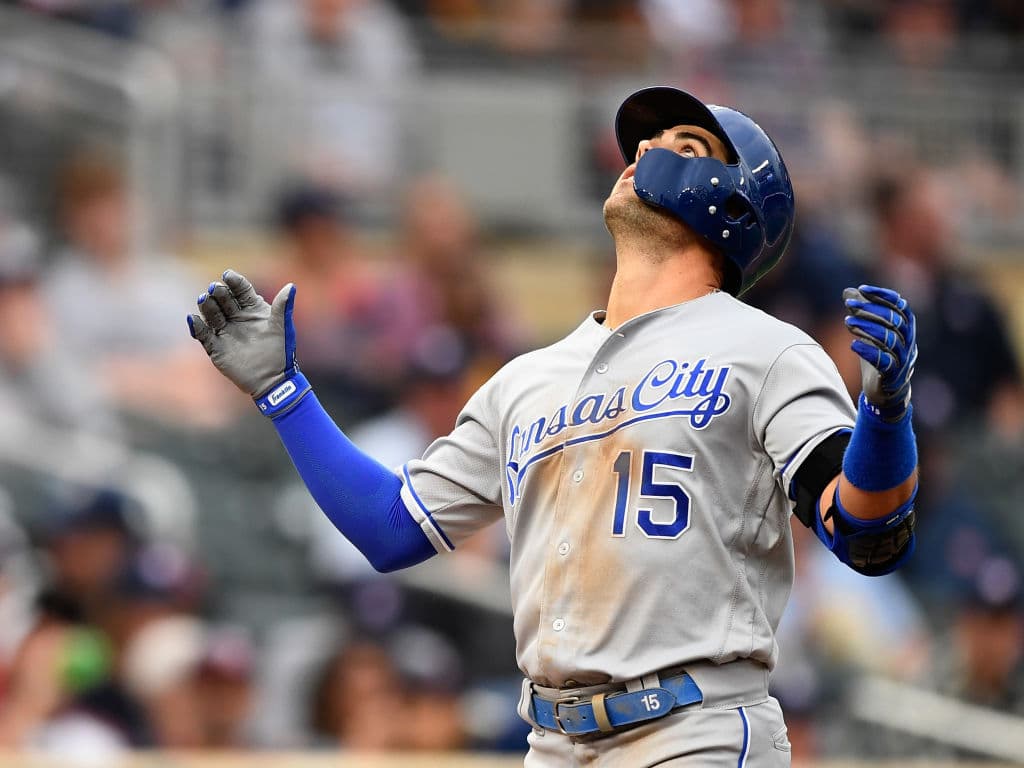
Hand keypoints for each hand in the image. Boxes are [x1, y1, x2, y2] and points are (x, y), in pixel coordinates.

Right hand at [187, 269, 295, 398]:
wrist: (273, 380)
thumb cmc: (280, 352)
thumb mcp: (282, 327)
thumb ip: (283, 307)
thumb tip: (292, 286)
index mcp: (252, 309)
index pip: (241, 290)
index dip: (234, 282)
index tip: (227, 275)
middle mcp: (236, 317)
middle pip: (223, 300)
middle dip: (218, 292)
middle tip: (214, 288)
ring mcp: (225, 331)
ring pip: (212, 314)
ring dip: (207, 306)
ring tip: (203, 299)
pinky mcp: (215, 347)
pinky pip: (203, 335)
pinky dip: (197, 327)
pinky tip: (193, 319)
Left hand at [843, 285, 916, 421]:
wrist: (886, 392)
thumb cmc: (880, 357)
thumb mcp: (870, 333)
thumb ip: (862, 313)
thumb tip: (848, 292)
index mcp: (908, 329)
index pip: (901, 307)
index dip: (884, 296)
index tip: (862, 289)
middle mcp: (909, 342)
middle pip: (894, 321)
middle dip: (871, 310)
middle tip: (849, 305)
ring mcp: (903, 360)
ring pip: (889, 339)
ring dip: (867, 328)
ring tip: (847, 321)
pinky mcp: (893, 376)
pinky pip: (884, 362)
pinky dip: (868, 351)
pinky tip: (853, 344)